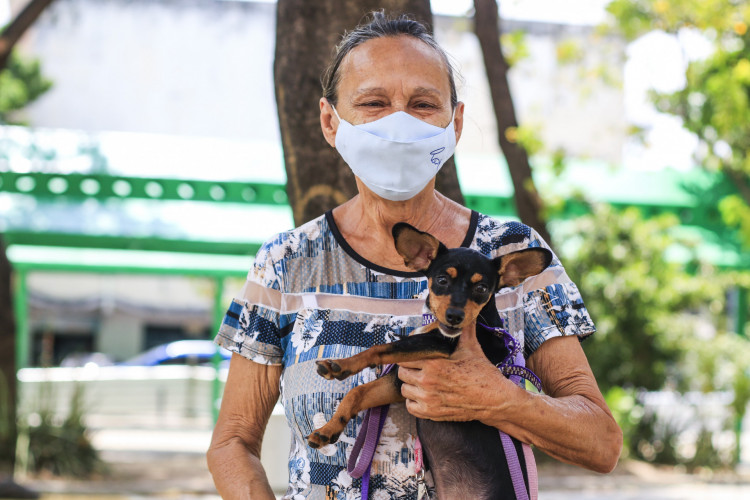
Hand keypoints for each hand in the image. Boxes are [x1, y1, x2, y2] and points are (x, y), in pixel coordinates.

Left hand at [397, 322, 514, 421]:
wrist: (494, 399)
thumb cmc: (483, 374)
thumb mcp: (471, 347)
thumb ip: (463, 329)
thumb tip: (462, 316)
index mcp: (434, 363)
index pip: (405, 358)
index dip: (409, 356)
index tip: (415, 357)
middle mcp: (427, 382)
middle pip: (402, 373)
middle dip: (409, 370)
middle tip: (419, 369)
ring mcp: (428, 399)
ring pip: (405, 390)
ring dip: (411, 386)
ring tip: (422, 382)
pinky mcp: (431, 414)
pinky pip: (410, 407)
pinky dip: (415, 402)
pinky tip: (425, 396)